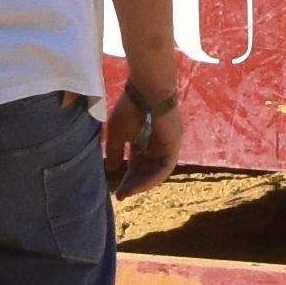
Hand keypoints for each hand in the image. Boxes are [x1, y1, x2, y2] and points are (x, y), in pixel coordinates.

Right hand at [107, 73, 181, 191]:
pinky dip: (153, 177)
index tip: (117, 190)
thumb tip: (112, 169)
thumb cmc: (131, 106)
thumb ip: (116, 151)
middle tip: (121, 195)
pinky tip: (140, 185)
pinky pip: (165, 167)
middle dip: (134, 183)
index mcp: (144, 139)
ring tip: (128, 192)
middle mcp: (157, 144)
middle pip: (146, 170)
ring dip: (142, 183)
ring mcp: (167, 145)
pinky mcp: (174, 145)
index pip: (137, 163)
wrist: (147, 89)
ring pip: (156, 171)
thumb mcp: (117, 132)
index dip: (127, 177)